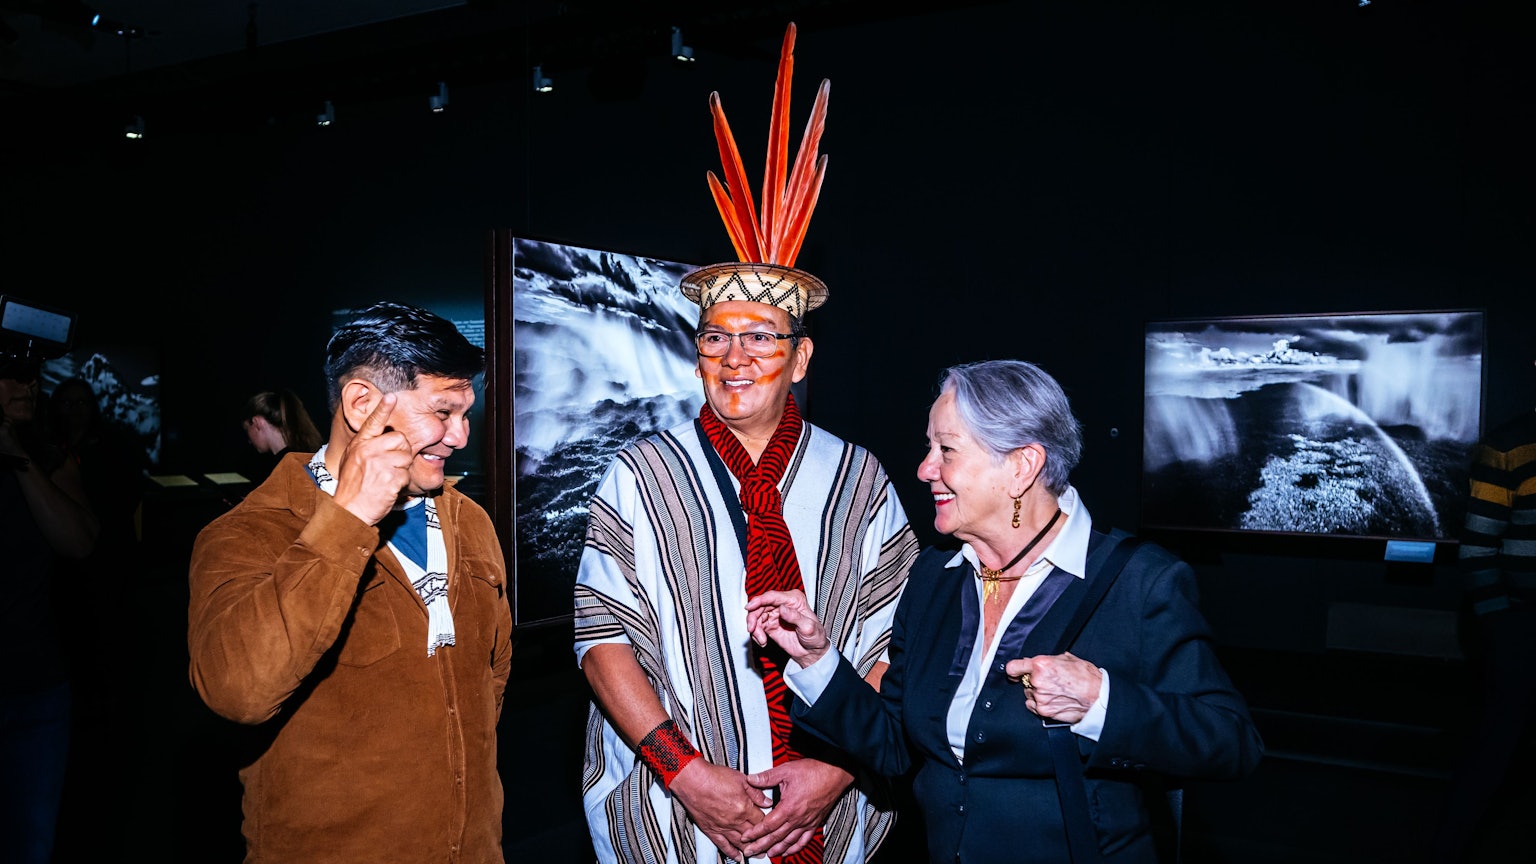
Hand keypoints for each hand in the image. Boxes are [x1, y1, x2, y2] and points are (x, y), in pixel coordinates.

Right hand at [331, 393, 412, 524]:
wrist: (348, 510)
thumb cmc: (352, 486)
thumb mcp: (353, 460)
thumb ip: (367, 446)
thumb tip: (386, 437)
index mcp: (360, 444)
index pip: (373, 422)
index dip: (383, 409)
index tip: (391, 396)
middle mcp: (368, 450)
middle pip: (400, 439)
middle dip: (401, 452)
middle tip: (389, 466)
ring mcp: (379, 463)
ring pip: (406, 457)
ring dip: (401, 469)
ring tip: (385, 479)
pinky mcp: (389, 478)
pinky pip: (406, 475)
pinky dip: (400, 483)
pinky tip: (387, 488)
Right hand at [668, 759, 772, 862]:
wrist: (693, 780)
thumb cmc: (714, 777)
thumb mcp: (741, 779)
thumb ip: (756, 792)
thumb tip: (767, 801)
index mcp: (744, 807)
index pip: (761, 820)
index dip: (769, 824)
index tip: (772, 826)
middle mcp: (735, 820)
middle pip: (753, 835)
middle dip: (762, 841)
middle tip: (769, 846)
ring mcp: (723, 827)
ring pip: (740, 843)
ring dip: (750, 850)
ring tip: (758, 854)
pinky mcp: (711, 830)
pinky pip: (723, 846)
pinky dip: (731, 853)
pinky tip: (737, 857)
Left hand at [742, 758, 852, 858]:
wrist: (835, 772)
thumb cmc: (814, 770)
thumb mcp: (786, 770)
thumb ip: (767, 777)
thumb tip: (750, 779)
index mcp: (788, 807)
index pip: (768, 825)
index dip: (755, 833)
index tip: (745, 838)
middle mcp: (798, 818)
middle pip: (776, 837)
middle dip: (761, 845)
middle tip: (750, 852)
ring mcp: (807, 822)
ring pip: (789, 841)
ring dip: (777, 849)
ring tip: (767, 854)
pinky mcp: (815, 822)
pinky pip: (804, 840)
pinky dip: (795, 847)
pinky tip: (788, 850)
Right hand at [745, 590, 830, 666]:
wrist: (812, 652)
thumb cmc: (814, 637)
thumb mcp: (808, 627)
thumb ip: (795, 617)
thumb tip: (782, 608)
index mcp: (794, 599)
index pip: (773, 596)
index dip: (759, 600)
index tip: (750, 607)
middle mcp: (782, 604)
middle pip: (760, 605)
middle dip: (753, 617)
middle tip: (752, 629)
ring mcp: (775, 614)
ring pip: (756, 615)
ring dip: (754, 627)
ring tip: (761, 639)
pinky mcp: (770, 624)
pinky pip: (757, 626)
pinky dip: (756, 634)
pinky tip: (762, 641)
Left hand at [1005, 652, 1102, 724]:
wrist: (1098, 697)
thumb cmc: (1086, 677)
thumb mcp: (1067, 659)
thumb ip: (1047, 660)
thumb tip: (1033, 662)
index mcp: (1041, 665)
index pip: (1013, 667)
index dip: (1014, 669)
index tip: (1015, 672)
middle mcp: (1037, 681)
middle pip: (1024, 681)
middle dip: (1032, 680)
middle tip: (1048, 681)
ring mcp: (1039, 697)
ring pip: (1029, 694)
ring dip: (1037, 692)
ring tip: (1054, 691)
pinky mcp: (1043, 711)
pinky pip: (1033, 706)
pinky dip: (1039, 703)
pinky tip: (1052, 700)